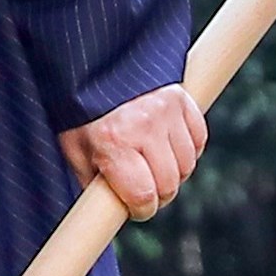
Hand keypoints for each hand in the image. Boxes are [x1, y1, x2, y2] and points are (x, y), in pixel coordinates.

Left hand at [57, 86, 205, 221]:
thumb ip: (92, 179)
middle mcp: (145, 127)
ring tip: (156, 168)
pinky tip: (172, 150)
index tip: (138, 209)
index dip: (142, 210)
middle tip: (147, 192)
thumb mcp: (76, 148)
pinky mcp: (183, 100)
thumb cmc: (82, 112)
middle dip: (159, 195)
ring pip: (187, 164)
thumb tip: (108, 208)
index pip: (143, 194)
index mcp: (114, 143)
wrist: (98, 65)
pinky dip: (190, 150)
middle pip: (169, 184)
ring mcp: (168, 112)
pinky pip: (199, 138)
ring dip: (175, 173)